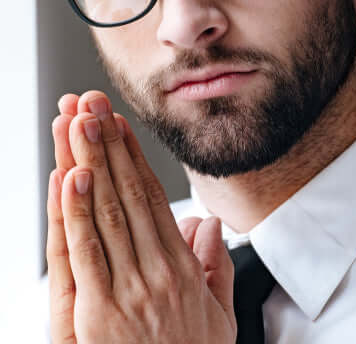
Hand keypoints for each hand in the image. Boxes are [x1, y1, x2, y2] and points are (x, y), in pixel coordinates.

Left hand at [47, 91, 235, 342]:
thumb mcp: (219, 316)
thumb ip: (216, 265)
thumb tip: (211, 223)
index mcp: (182, 268)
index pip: (154, 198)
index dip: (134, 158)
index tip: (120, 126)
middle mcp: (156, 270)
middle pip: (128, 194)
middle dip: (108, 144)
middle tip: (92, 105)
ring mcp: (127, 290)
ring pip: (106, 212)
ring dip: (90, 162)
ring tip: (77, 123)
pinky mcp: (96, 315)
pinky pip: (84, 253)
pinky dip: (76, 212)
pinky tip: (71, 177)